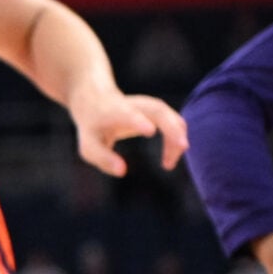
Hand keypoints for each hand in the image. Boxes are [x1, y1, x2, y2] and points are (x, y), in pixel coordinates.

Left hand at [72, 89, 188, 176]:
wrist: (96, 102)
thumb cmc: (92, 128)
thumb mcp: (89, 147)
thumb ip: (104, 158)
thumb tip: (122, 171)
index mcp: (114, 112)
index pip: (128, 115)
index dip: (139, 122)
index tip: (150, 131)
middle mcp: (136, 105)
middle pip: (159, 112)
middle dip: (173, 128)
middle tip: (183, 147)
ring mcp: (149, 106)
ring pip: (171, 116)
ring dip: (177, 138)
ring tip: (168, 164)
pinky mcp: (158, 111)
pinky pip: (174, 123)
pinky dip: (176, 139)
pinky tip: (169, 159)